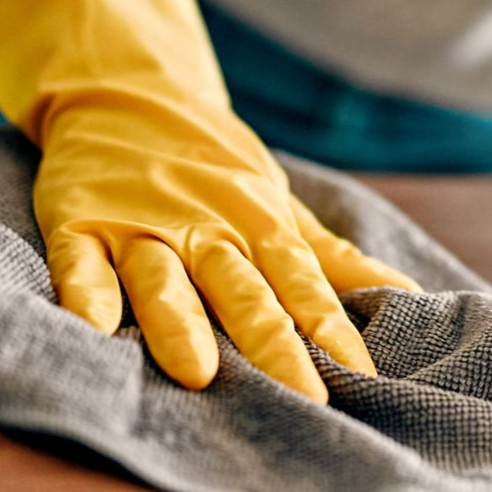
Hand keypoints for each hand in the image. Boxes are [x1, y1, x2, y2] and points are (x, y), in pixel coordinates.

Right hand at [0, 0, 418, 395]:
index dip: (332, 330)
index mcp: (258, 226)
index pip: (303, 284)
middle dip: (273, 345)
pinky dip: (85, 292)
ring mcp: (141, 226)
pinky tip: (91, 329)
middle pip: (243, 292)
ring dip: (181, 324)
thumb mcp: (278, 206)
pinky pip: (82, 261)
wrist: (128, 92)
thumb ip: (333, 259)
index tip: (362, 378)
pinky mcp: (81, 222)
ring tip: (198, 373)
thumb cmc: (215, 168)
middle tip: (302, 399)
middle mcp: (204, 229)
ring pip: (163, 280)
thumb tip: (409, 296)